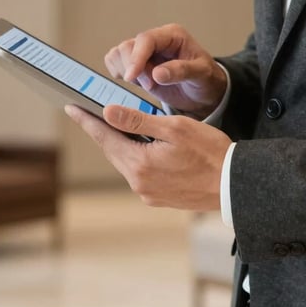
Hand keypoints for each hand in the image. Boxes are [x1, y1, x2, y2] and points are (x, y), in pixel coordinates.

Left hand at [65, 104, 229, 209]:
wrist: (234, 184)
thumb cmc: (210, 152)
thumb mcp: (174, 127)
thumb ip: (138, 120)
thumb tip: (108, 112)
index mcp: (139, 163)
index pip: (105, 137)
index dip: (87, 121)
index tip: (71, 108)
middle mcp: (139, 183)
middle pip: (113, 151)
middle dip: (104, 132)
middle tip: (91, 114)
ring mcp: (149, 193)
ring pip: (127, 163)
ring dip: (123, 145)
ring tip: (120, 127)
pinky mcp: (160, 198)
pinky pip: (141, 174)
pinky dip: (138, 158)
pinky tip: (146, 148)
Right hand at [104, 24, 226, 118]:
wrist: (205, 92)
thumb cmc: (206, 79)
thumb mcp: (201, 74)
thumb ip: (182, 71)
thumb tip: (157, 73)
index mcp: (173, 36)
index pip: (146, 39)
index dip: (136, 57)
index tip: (131, 77)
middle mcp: (156, 40)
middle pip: (128, 46)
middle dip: (134, 69)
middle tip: (151, 86)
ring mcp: (144, 52)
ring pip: (119, 54)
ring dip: (127, 72)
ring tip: (148, 85)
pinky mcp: (137, 64)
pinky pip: (116, 62)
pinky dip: (119, 73)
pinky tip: (136, 83)